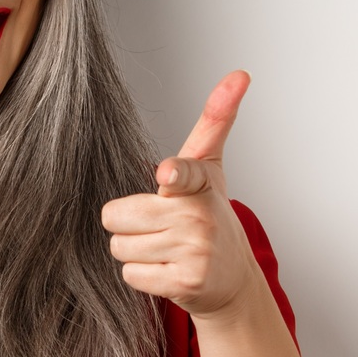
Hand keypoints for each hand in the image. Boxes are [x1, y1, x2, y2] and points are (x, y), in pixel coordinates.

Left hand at [100, 70, 259, 322]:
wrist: (232, 279)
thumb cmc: (210, 216)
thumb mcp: (210, 167)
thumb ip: (216, 120)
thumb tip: (240, 73)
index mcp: (202, 184)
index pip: (183, 174)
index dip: (172, 175)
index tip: (167, 174)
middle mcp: (200, 218)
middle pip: (117, 215)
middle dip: (128, 223)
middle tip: (158, 226)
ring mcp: (195, 253)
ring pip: (120, 246)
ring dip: (135, 250)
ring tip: (164, 249)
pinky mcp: (185, 283)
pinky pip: (131, 275)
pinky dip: (142, 276)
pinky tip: (166, 271)